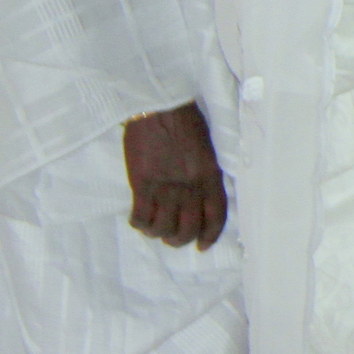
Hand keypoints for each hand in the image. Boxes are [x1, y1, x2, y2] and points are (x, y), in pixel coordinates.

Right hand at [122, 101, 225, 249]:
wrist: (159, 108)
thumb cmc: (184, 122)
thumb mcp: (207, 150)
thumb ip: (205, 174)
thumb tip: (200, 195)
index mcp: (210, 178)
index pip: (215, 217)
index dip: (209, 235)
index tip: (202, 245)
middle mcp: (190, 188)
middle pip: (188, 228)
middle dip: (180, 239)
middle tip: (172, 238)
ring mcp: (166, 188)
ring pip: (163, 228)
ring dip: (158, 233)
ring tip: (154, 229)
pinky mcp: (142, 185)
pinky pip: (141, 217)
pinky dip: (139, 224)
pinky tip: (139, 219)